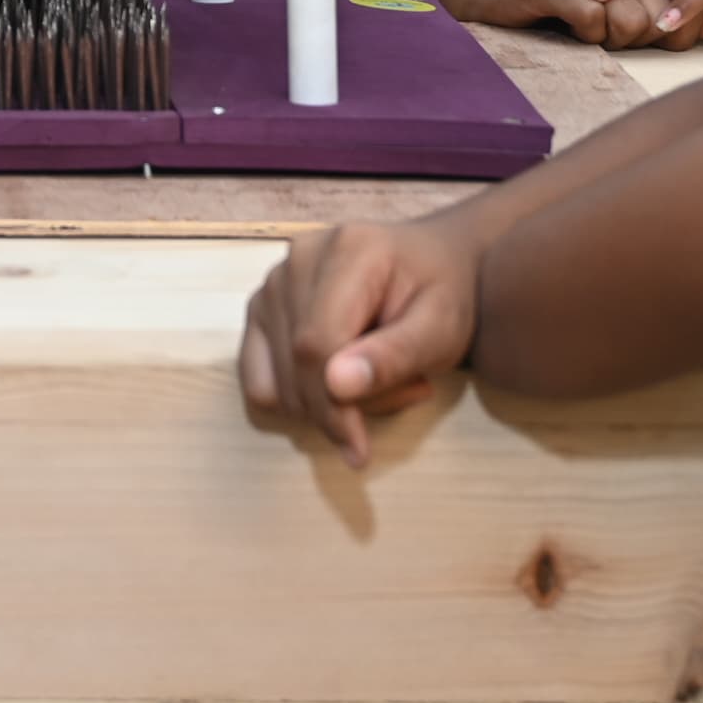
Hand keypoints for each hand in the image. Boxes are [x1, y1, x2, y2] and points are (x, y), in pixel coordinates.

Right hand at [239, 219, 479, 466]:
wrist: (432, 265)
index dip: (333, 407)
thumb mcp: (442, 328)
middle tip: (409, 391)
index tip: (359, 451)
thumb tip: (335, 386)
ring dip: (325, 404)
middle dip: (342, 407)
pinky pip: (258, 376)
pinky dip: (297, 397)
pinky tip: (342, 382)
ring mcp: (273, 282)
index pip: (316, 343)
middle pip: (296, 363)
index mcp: (347, 251)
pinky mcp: (261, 308)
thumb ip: (394, 355)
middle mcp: (298, 259)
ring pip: (276, 378)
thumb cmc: (444, 295)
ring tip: (384, 380)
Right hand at [413, 0, 664, 43]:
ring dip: (616, 40)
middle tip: (614, 33)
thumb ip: (687, 12)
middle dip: (645, 39)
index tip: (646, 32)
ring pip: (634, 21)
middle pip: (664, 12)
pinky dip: (586, 36)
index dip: (675, 27)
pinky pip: (594, 21)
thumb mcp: (632, 3)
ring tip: (594, 29)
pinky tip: (572, 26)